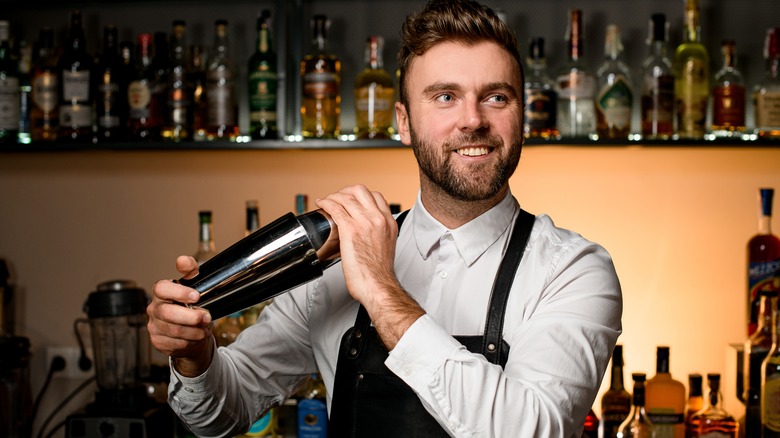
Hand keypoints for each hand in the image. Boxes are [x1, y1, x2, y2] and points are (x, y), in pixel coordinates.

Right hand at [147, 255, 213, 375]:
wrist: (190, 331)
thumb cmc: (191, 306)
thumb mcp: (194, 286)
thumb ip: (190, 271)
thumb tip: (183, 261)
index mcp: (161, 292)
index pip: (161, 288)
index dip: (178, 292)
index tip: (196, 296)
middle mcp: (154, 309)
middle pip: (168, 313)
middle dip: (190, 317)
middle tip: (206, 317)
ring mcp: (154, 326)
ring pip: (174, 331)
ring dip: (194, 331)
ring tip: (205, 329)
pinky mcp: (158, 341)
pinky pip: (176, 344)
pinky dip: (190, 341)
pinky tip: (196, 337)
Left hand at [315, 185, 424, 348]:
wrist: (378, 285)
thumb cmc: (379, 273)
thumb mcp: (386, 246)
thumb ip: (378, 234)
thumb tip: (366, 234)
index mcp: (388, 223)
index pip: (376, 196)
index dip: (360, 195)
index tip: (351, 199)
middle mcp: (378, 219)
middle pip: (360, 190)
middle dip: (345, 191)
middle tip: (337, 198)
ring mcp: (365, 222)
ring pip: (346, 197)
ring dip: (333, 196)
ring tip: (326, 201)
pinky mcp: (350, 230)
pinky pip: (335, 208)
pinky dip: (326, 203)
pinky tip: (322, 205)